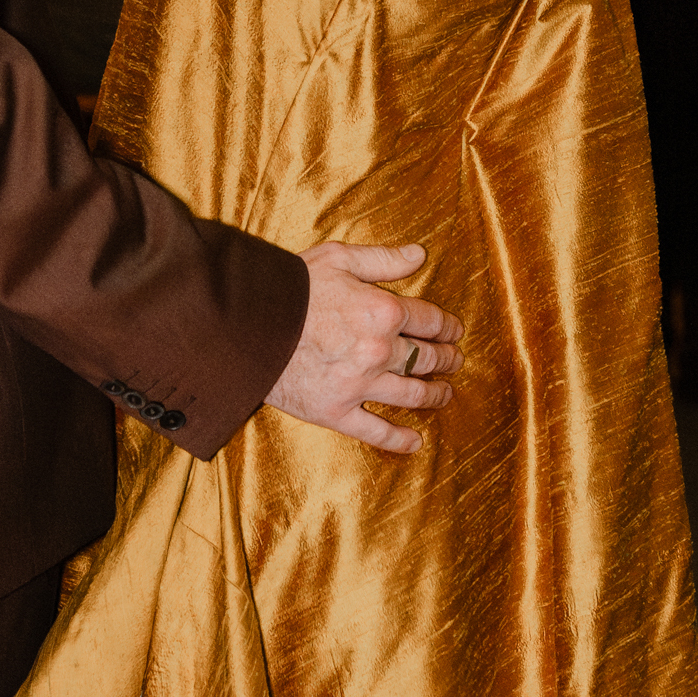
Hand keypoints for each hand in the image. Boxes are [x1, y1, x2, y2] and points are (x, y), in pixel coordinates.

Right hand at [265, 241, 463, 456]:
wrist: (243, 325)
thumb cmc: (290, 288)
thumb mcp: (338, 259)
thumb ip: (383, 259)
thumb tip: (420, 255)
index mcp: (383, 311)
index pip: (431, 321)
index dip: (448, 326)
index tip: (454, 331)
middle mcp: (379, 351)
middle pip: (428, 359)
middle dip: (447, 359)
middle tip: (454, 361)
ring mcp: (359, 385)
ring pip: (412, 395)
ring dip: (436, 395)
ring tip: (445, 393)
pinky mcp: (337, 412)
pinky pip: (376, 431)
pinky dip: (400, 439)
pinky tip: (416, 442)